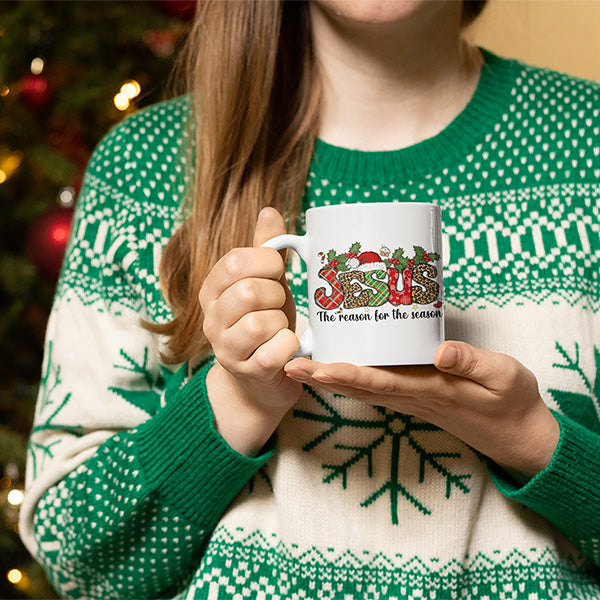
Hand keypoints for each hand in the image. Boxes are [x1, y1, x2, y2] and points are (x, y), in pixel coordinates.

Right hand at [200, 207, 300, 455]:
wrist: (261, 379)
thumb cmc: (266, 323)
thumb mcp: (266, 282)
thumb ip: (266, 249)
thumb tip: (269, 210)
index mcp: (212, 289)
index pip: (234, 262)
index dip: (266, 262)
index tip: (277, 273)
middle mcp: (211, 318)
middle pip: (248, 291)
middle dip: (276, 295)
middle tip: (279, 306)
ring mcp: (225, 348)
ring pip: (261, 322)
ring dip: (282, 323)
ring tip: (280, 329)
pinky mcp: (247, 372)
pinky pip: (276, 350)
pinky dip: (290, 346)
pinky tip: (286, 348)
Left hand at [284, 341, 559, 481]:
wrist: (514, 433)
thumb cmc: (510, 402)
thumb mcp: (504, 376)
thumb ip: (473, 362)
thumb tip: (440, 349)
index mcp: (431, 389)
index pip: (380, 382)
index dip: (345, 375)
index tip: (316, 368)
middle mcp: (412, 396)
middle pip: (359, 386)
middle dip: (323, 377)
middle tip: (288, 364)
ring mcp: (410, 398)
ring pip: (362, 388)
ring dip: (329, 378)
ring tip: (299, 363)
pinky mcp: (413, 394)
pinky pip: (374, 386)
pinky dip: (349, 377)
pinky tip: (334, 365)